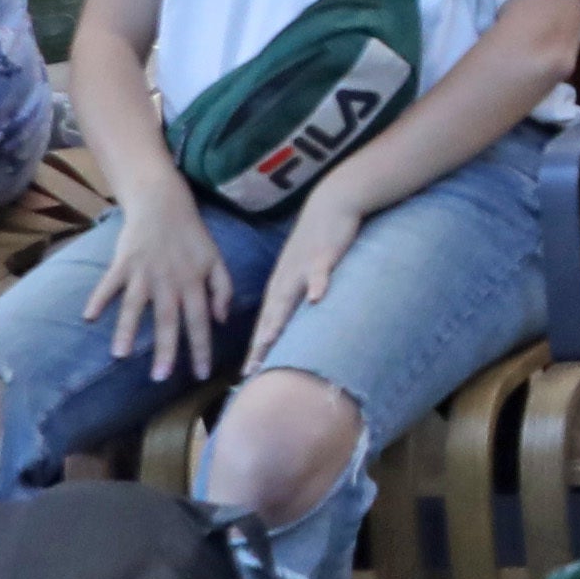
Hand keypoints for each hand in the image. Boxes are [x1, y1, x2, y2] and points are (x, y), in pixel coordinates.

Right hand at [90, 192, 233, 377]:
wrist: (164, 204)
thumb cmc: (192, 236)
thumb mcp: (215, 260)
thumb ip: (223, 290)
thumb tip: (222, 320)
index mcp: (194, 283)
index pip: (200, 321)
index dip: (201, 348)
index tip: (200, 375)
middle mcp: (169, 281)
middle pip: (168, 320)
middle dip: (165, 350)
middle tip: (160, 378)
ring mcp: (144, 272)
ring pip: (136, 306)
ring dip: (128, 330)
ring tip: (120, 355)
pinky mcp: (123, 262)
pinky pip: (110, 283)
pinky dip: (99, 298)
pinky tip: (89, 317)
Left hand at [245, 191, 362, 367]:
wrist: (332, 203)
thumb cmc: (319, 240)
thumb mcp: (304, 270)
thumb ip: (299, 295)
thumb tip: (298, 321)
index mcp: (281, 285)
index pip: (265, 322)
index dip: (257, 348)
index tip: (248, 375)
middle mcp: (285, 279)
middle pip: (270, 316)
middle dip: (260, 344)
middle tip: (252, 370)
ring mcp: (302, 267)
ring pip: (287, 296)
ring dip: (277, 318)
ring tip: (268, 340)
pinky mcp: (323, 254)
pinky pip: (319, 271)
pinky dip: (316, 283)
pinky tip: (316, 297)